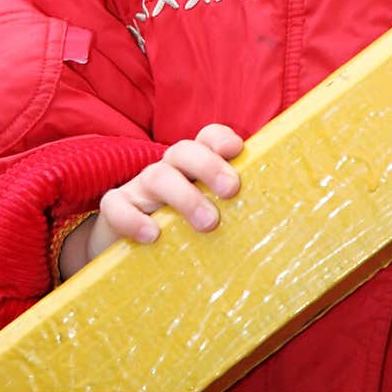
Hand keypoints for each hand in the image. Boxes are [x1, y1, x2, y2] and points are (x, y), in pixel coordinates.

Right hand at [59, 123, 242, 277]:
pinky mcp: (116, 208)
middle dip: (209, 166)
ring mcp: (139, 187)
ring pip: (158, 175)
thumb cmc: (180, 231)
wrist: (128, 254)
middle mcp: (167, 170)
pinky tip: (153, 235)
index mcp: (192, 167)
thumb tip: (275, 220)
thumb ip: (233, 211)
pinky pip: (117, 206)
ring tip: (209, 223)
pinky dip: (134, 218)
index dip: (220, 138)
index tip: (237, 150)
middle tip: (230, 190)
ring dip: (185, 196)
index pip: (206, 138)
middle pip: (183, 151)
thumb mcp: (206, 216)